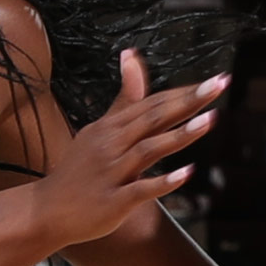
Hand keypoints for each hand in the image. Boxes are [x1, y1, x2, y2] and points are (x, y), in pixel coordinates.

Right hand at [36, 51, 221, 250]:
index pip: (152, 103)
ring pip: (148, 149)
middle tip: (219, 85)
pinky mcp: (113, 201)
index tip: (214, 81)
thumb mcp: (99, 129)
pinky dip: (163, 181)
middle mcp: (112, 145)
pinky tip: (186, 173)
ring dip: (179, 135)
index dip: (184, 92)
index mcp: (111, 127)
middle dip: (188, 101)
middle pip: (154, 118)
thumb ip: (123, 99)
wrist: (47, 210)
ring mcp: (112, 172)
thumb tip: (131, 55)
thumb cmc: (78, 171)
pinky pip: (141, 190)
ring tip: (209, 121)